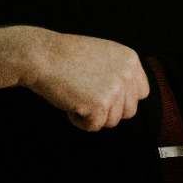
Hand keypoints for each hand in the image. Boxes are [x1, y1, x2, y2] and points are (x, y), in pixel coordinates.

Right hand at [17, 26, 149, 130]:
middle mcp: (127, 74)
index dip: (122, 99)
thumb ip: (119, 73)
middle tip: (86, 96)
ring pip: (112, 121)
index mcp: (129, 59)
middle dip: (107, 110)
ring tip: (76, 95)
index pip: (141, 93)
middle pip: (129, 111)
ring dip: (93, 115)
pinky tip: (69, 102)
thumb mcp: (102, 55)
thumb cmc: (64, 57)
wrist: (40, 56)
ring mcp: (114, 89)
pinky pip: (94, 126)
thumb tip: (129, 100)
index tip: (104, 95)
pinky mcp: (100, 104)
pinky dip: (79, 120)